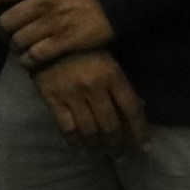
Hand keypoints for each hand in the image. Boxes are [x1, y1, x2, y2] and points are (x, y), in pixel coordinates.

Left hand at [0, 0, 114, 68]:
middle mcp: (41, 0)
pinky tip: (30, 62)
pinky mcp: (64, 41)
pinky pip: (35, 56)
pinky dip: (28, 61)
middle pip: (6, 21)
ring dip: (15, 48)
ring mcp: (52, 21)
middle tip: (6, 37)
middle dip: (2, 32)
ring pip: (18, 41)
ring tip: (20, 50)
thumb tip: (10, 3)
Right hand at [32, 51, 148, 151]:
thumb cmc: (83, 46)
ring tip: (101, 151)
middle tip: (119, 153)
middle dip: (117, 144)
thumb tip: (139, 108)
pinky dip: (75, 142)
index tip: (144, 146)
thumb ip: (121, 83)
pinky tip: (80, 147)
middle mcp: (94, 87)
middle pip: (111, 126)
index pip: (131, 109)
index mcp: (112, 73)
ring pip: (90, 131)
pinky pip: (67, 129)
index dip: (140, 131)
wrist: (45, 36)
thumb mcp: (108, 58)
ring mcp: (72, 94)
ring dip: (98, 146)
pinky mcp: (52, 99)